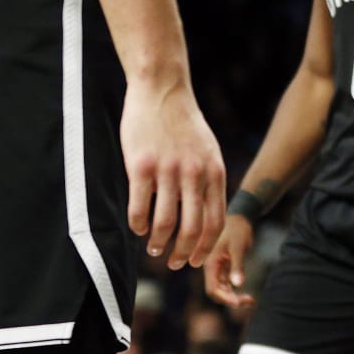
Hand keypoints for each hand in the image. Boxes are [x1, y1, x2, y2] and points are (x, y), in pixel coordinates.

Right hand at [121, 76, 225, 269]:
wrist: (162, 90)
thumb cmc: (184, 123)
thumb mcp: (208, 150)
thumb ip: (209, 179)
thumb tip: (207, 213)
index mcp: (214, 171)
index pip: (216, 221)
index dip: (206, 247)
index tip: (196, 260)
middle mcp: (194, 174)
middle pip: (192, 229)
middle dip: (183, 254)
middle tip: (175, 263)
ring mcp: (167, 171)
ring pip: (165, 223)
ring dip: (159, 243)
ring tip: (154, 249)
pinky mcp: (141, 166)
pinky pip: (139, 208)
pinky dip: (138, 225)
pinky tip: (137, 228)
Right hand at [202, 214, 254, 307]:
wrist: (240, 216)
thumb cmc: (238, 229)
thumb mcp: (238, 246)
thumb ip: (237, 265)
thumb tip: (238, 285)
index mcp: (210, 264)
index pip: (213, 289)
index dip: (225, 298)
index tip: (239, 302)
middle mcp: (211, 268)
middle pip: (216, 292)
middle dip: (230, 300)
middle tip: (249, 302)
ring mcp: (217, 269)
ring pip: (222, 289)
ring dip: (234, 297)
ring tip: (250, 300)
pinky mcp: (224, 267)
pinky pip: (227, 284)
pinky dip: (235, 290)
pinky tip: (247, 295)